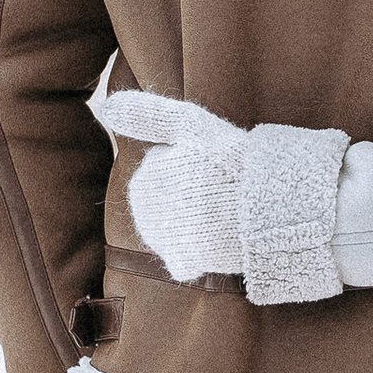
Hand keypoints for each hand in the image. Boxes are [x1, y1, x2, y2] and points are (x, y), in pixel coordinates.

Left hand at [117, 95, 253, 280]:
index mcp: (142, 182)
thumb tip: (108, 107)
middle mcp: (143, 215)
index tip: (212, 166)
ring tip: (222, 210)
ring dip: (195, 222)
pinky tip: (220, 236)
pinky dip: (201, 249)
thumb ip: (145, 114)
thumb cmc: (231, 160)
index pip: (163, 173)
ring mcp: (161, 243)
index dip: (191, 167)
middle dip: (189, 196)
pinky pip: (187, 256)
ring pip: (176, 229)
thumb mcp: (188, 125)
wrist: (264, 208)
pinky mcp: (182, 264)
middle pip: (167, 202)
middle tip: (220, 188)